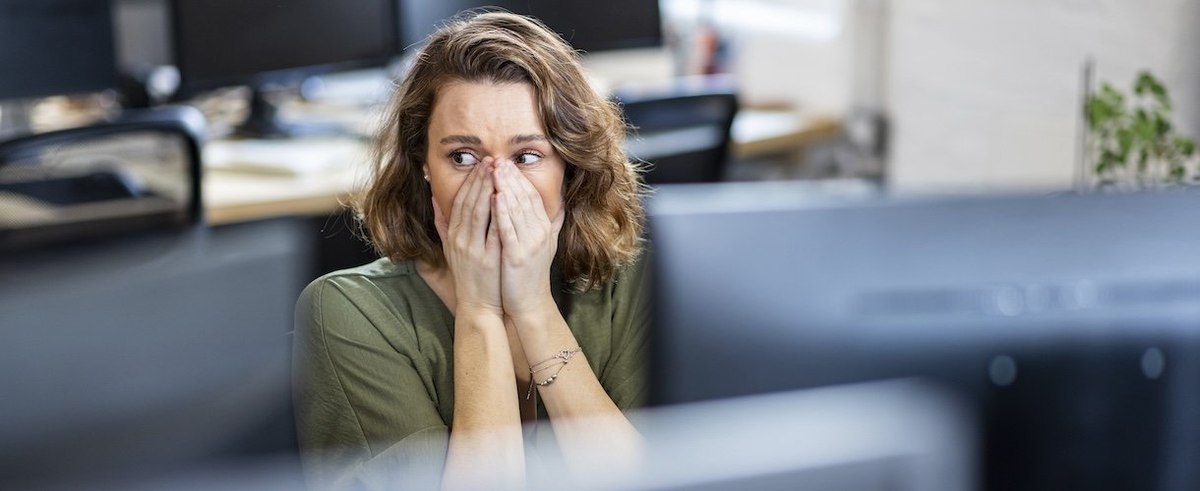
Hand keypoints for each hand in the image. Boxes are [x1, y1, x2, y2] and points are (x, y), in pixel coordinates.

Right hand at [433, 157, 502, 317]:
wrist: (478, 305)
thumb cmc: (469, 276)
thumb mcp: (450, 249)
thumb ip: (442, 224)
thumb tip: (435, 199)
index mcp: (454, 235)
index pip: (460, 201)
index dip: (470, 181)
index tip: (481, 163)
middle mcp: (460, 240)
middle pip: (468, 202)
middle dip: (479, 179)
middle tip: (491, 159)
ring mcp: (472, 249)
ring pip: (478, 213)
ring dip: (487, 189)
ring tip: (497, 171)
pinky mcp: (487, 259)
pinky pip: (491, 232)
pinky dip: (496, 214)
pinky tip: (502, 198)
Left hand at [491, 158, 564, 317]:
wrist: (529, 302)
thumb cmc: (532, 273)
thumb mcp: (547, 244)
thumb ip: (554, 223)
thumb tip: (562, 204)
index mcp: (544, 228)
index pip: (532, 195)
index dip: (519, 178)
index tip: (507, 163)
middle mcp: (540, 232)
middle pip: (525, 198)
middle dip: (510, 177)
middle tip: (497, 159)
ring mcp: (530, 244)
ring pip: (517, 209)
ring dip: (505, 188)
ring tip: (494, 170)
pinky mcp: (518, 255)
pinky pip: (509, 229)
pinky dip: (502, 211)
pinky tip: (494, 197)